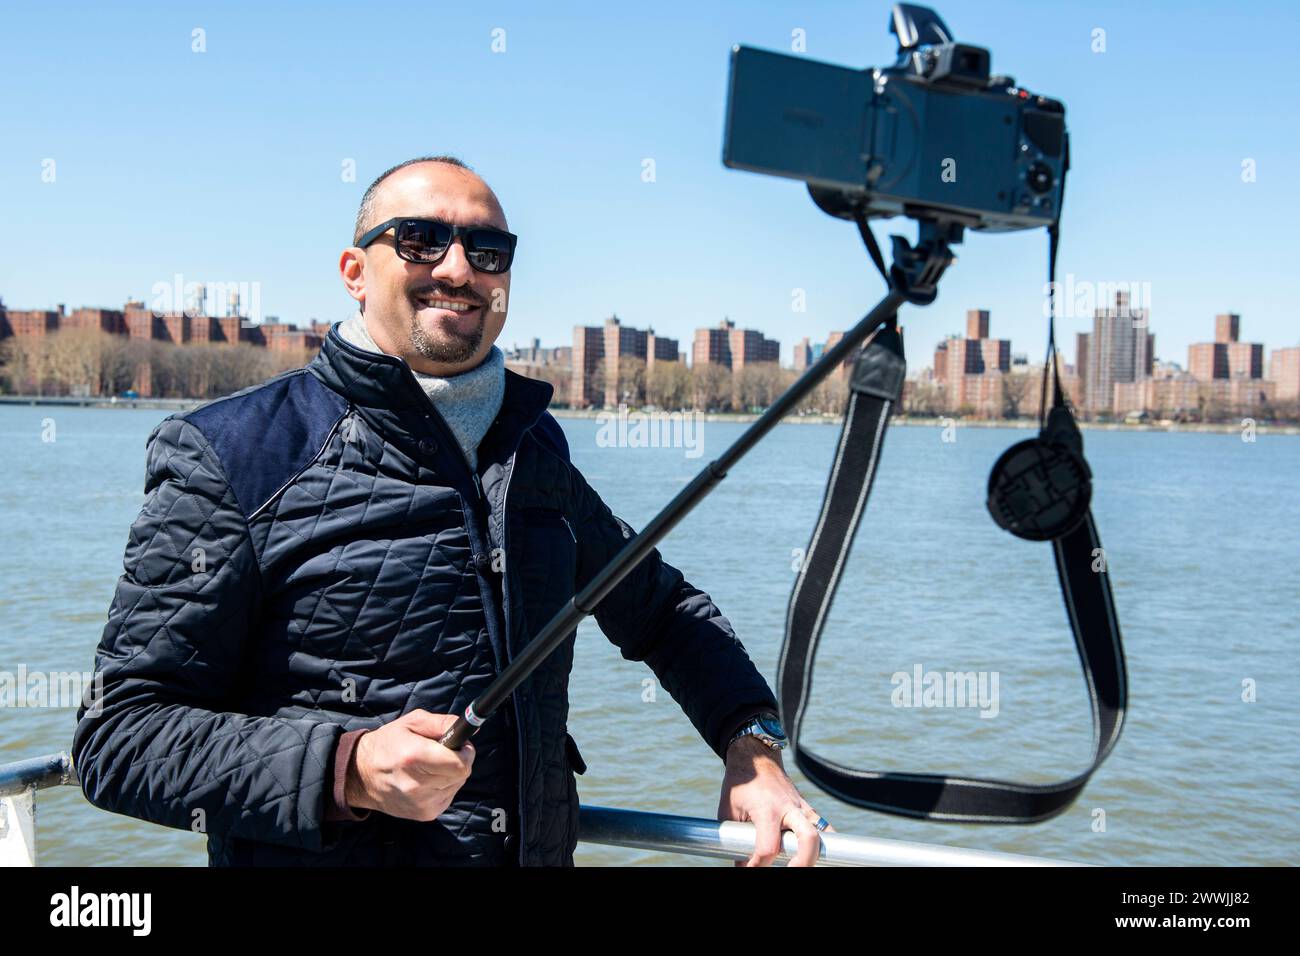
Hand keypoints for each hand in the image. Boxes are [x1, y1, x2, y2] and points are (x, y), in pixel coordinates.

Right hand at [344, 710, 474, 820]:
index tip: (461, 745)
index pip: (459, 764)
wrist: (361, 776)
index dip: (465, 752)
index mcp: (414, 757)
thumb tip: (468, 730)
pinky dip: (444, 786)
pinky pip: (448, 796)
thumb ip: (442, 723)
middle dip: (459, 760)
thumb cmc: (387, 744)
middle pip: (461, 774)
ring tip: (430, 767)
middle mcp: (417, 784)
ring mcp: (421, 803)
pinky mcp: (424, 814)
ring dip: (450, 774)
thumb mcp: (412, 722)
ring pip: (456, 785)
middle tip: (444, 753)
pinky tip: (427, 780)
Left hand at [718, 735, 830, 866]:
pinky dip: (825, 842)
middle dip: (802, 863)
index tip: (750, 870)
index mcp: (767, 809)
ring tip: (804, 864)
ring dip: (818, 853)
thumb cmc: (740, 784)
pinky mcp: (809, 809)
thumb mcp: (729, 812)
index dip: (758, 866)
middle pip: (808, 838)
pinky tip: (817, 855)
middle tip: (792, 871)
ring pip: (824, 833)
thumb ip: (735, 840)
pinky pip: (824, 828)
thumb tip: (743, 867)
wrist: (756, 756)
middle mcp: (789, 808)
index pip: (768, 847)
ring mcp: (803, 808)